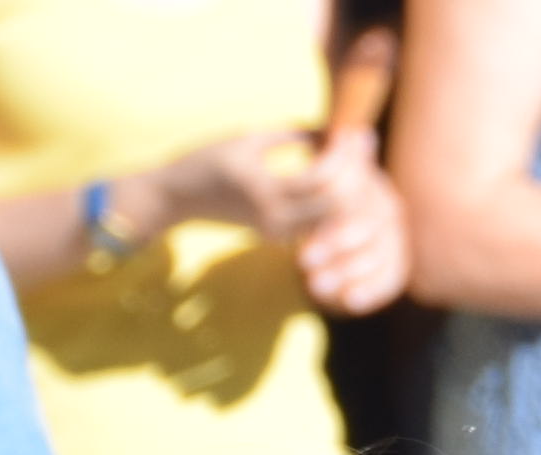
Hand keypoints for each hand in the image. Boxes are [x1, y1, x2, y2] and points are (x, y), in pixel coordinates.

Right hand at [170, 125, 406, 313]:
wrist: (176, 198)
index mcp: (262, 190)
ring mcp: (279, 233)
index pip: (322, 178)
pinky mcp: (281, 237)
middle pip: (337, 205)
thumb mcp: (246, 138)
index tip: (355, 130)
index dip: (345, 154)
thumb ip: (291, 135)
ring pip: (334, 219)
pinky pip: (321, 225)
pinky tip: (344, 177)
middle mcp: (274, 219)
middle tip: (364, 143)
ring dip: (351, 190)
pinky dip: (337, 203)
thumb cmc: (206, 159)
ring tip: (357, 157)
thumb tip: (333, 130)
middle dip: (356, 173)